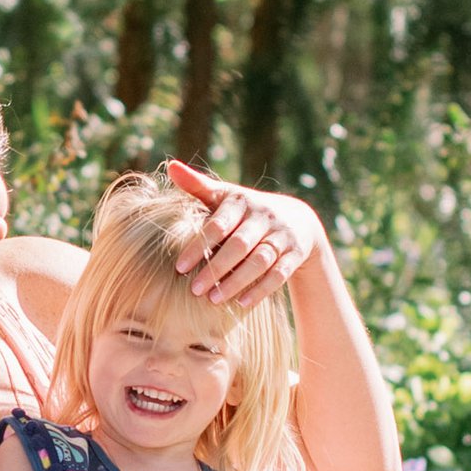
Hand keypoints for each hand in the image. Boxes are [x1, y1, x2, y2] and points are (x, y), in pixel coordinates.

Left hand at [165, 160, 321, 311]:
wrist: (299, 220)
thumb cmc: (247, 210)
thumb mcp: (225, 195)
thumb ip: (198, 185)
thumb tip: (171, 166)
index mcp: (242, 202)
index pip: (219, 224)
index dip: (199, 246)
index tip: (179, 268)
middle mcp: (264, 216)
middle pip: (240, 244)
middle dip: (217, 268)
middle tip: (194, 290)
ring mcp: (282, 235)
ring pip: (260, 261)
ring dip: (237, 281)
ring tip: (214, 299)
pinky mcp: (295, 254)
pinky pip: (279, 274)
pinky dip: (261, 290)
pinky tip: (242, 304)